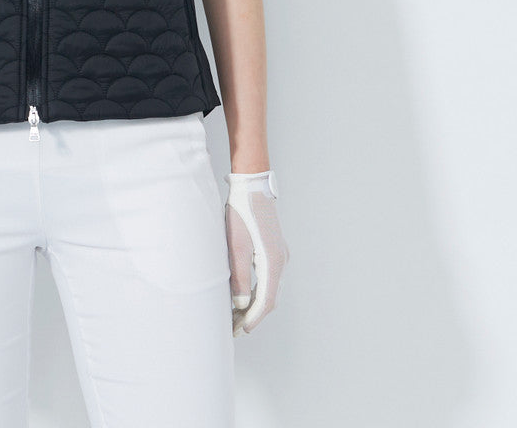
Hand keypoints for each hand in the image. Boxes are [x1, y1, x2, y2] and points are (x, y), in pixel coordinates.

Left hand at [225, 171, 288, 334]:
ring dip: (255, 304)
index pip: (265, 302)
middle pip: (270, 299)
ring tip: (236, 315)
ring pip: (271, 289)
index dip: (252, 319)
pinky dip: (258, 291)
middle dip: (253, 316)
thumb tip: (240, 305)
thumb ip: (238, 278)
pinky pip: (269, 278)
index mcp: (273, 263)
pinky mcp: (276, 250)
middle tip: (234, 328)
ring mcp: (281, 255)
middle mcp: (282, 262)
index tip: (238, 331)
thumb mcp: (235, 247)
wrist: (251, 186)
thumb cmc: (240, 214)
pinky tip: (244, 295)